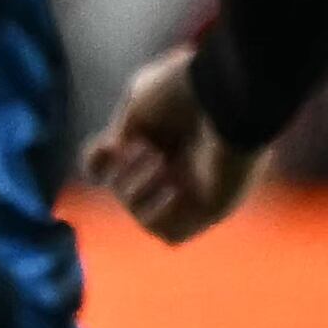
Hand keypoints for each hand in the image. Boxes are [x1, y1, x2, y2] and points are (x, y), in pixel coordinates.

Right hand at [82, 46, 262, 243]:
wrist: (227, 93)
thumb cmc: (185, 91)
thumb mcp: (136, 106)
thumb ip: (116, 138)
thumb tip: (105, 167)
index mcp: (161, 143)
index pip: (119, 168)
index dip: (100, 163)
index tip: (109, 146)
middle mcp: (179, 169)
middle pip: (126, 194)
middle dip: (124, 176)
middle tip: (146, 151)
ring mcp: (196, 191)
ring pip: (144, 217)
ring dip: (137, 194)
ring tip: (159, 164)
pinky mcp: (213, 208)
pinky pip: (172, 235)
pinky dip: (159, 216)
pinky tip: (172, 187)